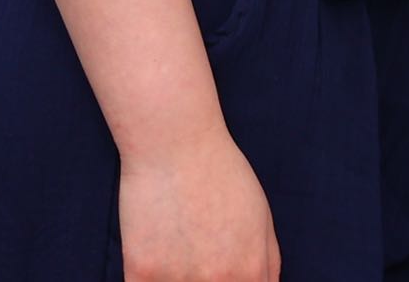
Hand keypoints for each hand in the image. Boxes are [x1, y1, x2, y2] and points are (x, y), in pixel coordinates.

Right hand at [115, 120, 282, 280]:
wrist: (174, 141)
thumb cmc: (219, 172)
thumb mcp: (261, 217)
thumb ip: (267, 265)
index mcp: (250, 274)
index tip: (220, 274)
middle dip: (207, 281)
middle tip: (197, 255)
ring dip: (175, 280)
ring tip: (175, 251)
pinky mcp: (141, 275)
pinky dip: (148, 278)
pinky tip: (152, 254)